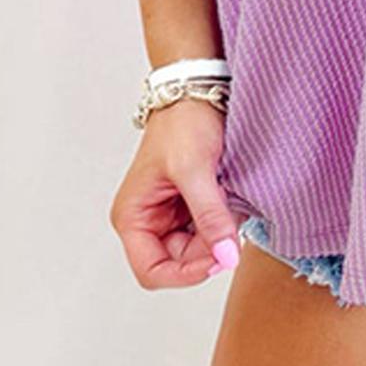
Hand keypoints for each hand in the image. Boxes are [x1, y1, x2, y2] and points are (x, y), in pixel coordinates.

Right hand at [109, 97, 242, 288]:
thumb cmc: (183, 123)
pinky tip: (231, 201)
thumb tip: (226, 257)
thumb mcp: (196, 171)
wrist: (198, 92)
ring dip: (218, 235)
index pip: (152, 272)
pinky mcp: (190, 206)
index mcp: (133, 217)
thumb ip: (210, 216)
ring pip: (199, 249)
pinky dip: (224, 222)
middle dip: (208, 250)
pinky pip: (209, 229)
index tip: (218, 259)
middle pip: (180, 262)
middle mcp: (148, 221)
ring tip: (229, 204)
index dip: (185, 274)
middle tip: (232, 227)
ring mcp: (170, 215)